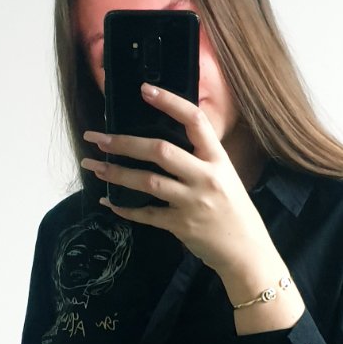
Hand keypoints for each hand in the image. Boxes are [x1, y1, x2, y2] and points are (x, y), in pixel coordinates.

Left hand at [80, 83, 273, 279]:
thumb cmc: (235, 212)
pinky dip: (125, 208)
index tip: (145, 89)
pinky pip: (147, 214)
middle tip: (99, 138)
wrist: (247, 253)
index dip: (169, 102)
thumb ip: (200, 160)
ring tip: (95, 167)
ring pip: (148, 181)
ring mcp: (193, 202)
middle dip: (124, 143)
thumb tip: (165, 143)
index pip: (195, 121)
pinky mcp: (181, 225)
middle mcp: (206, 177)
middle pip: (161, 151)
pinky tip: (109, 202)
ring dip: (117, 173)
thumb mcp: (226, 177)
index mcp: (218, 159)